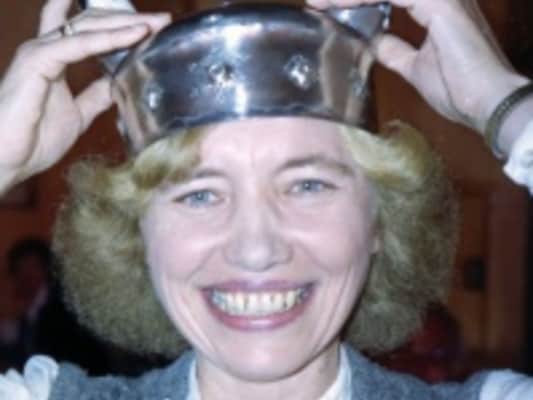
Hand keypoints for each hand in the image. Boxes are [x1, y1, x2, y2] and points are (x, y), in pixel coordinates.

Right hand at [0, 0, 170, 192]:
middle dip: (130, 19)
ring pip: (89, 26)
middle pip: (93, 21)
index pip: (90, 30)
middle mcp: (48, 48)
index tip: (151, 28)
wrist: (7, 160)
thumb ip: (96, 96)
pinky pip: (78, 44)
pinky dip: (109, 39)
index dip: (119, 25)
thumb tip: (117, 85)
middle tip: (163, 21)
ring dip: (125, 23)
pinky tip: (135, 35)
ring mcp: (41, 52)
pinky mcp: (38, 61)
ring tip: (155, 24)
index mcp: (56, 57)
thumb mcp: (79, 114)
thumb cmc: (33, 139)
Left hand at [307, 0, 528, 133]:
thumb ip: (394, 52)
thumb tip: (375, 43)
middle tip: (315, 1)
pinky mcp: (440, 3)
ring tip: (319, 1)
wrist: (486, 103)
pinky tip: (336, 3)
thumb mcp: (414, 68)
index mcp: (434, 6)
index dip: (355, 0)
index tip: (322, 6)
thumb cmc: (458, 88)